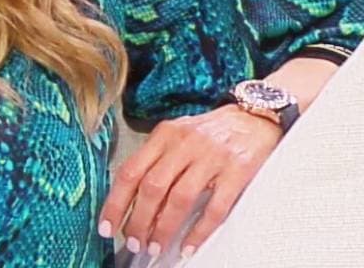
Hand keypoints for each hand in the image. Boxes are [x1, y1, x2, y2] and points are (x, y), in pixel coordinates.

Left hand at [98, 105, 281, 260]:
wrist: (255, 116)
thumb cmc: (212, 131)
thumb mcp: (178, 135)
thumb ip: (157, 160)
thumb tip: (133, 201)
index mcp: (165, 134)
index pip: (130, 170)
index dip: (115, 202)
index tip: (107, 225)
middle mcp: (185, 143)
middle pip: (151, 187)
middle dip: (138, 221)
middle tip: (134, 243)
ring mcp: (212, 156)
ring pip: (179, 198)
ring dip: (164, 228)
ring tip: (156, 247)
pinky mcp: (237, 170)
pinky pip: (215, 208)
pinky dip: (199, 231)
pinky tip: (188, 245)